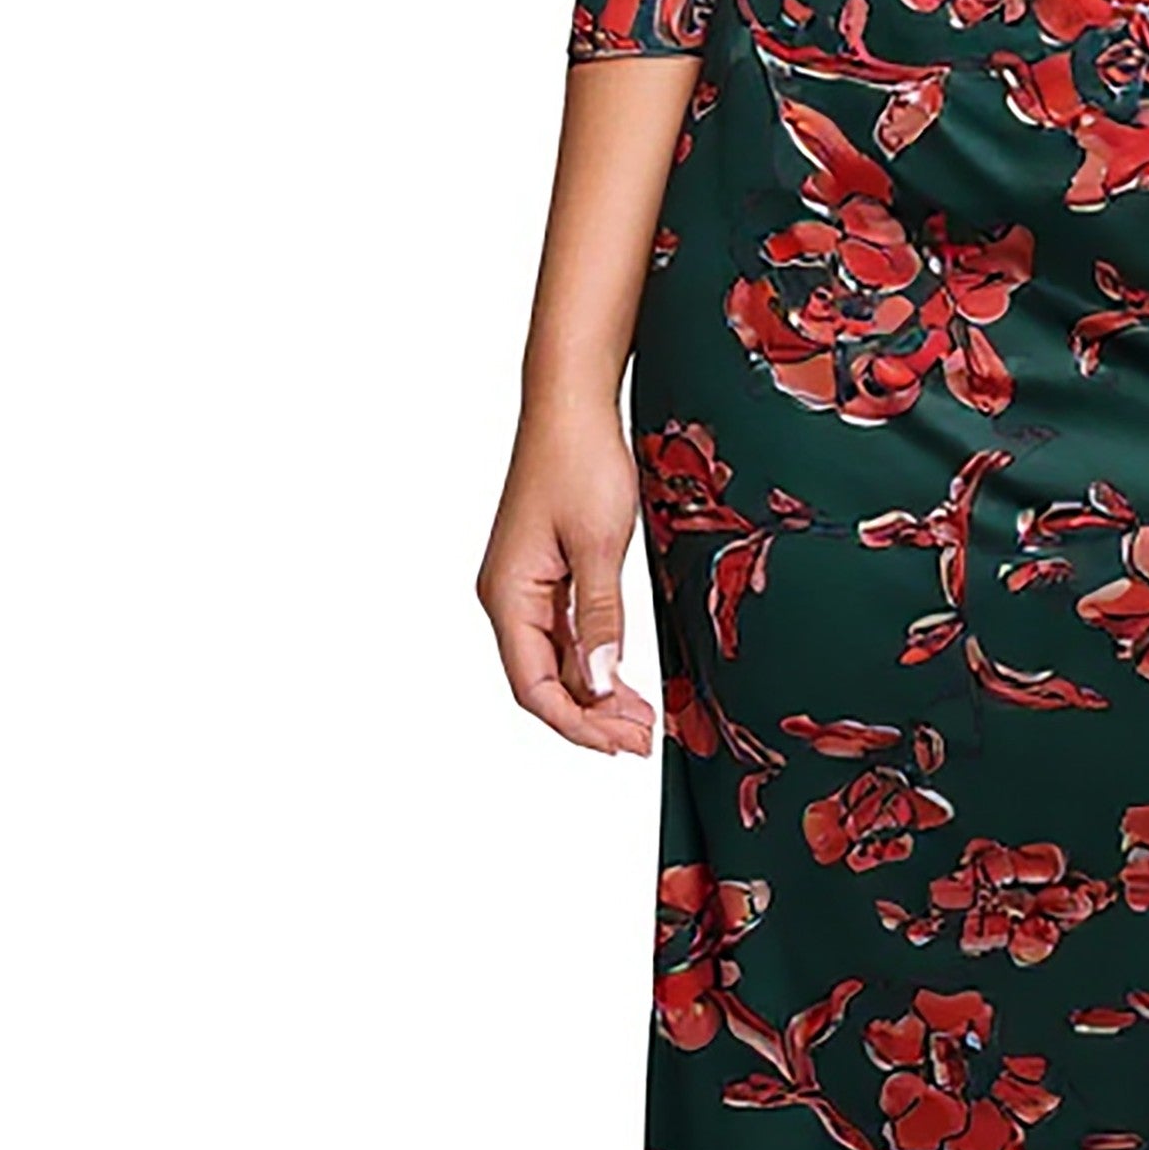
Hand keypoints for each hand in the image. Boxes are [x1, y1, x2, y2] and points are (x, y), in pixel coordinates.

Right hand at [477, 400, 658, 755]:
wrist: (572, 406)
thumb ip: (599, 617)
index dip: (577, 723)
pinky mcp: (545, 574)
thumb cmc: (580, 461)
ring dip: (594, 694)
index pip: (533, 686)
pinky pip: (563, 634)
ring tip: (640, 721)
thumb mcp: (599, 544)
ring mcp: (524, 587)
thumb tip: (598, 681)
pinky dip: (593, 661)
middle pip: (541, 681)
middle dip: (589, 717)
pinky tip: (622, 680)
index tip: (622, 743)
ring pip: (554, 661)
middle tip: (642, 739)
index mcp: (508, 595)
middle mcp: (507, 597)